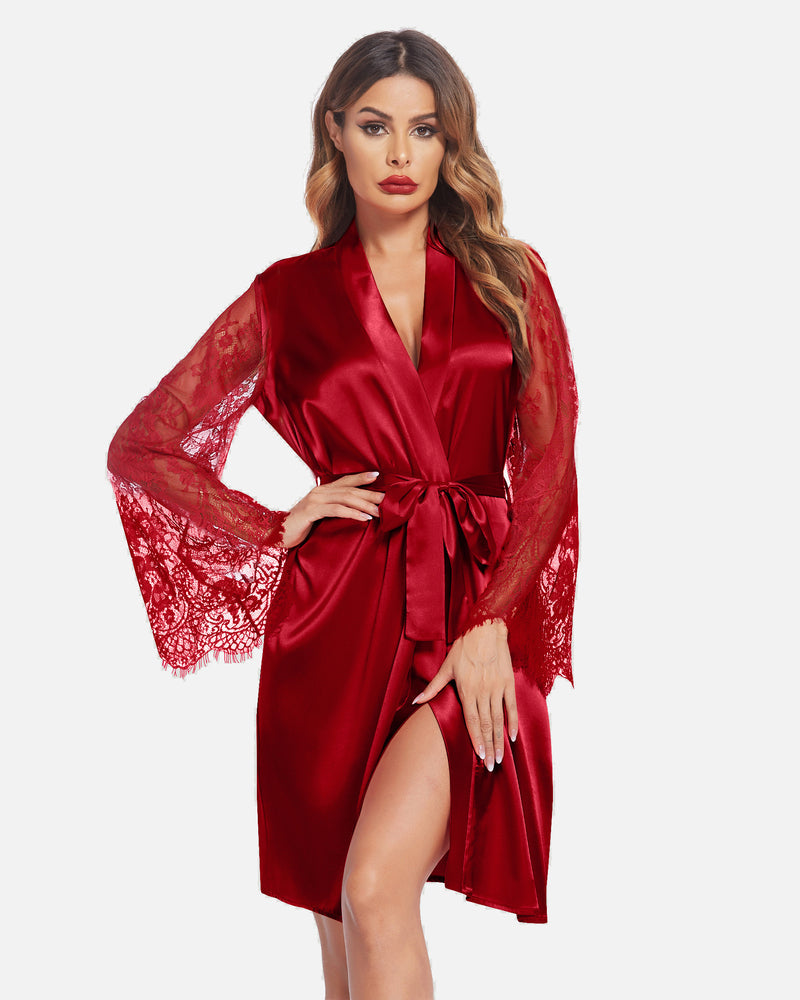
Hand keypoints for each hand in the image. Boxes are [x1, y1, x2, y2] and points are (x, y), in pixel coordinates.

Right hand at [280, 470, 384, 547]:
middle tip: (388, 499)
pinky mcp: (311, 512)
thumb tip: (354, 512)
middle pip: (350, 489)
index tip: (378, 476)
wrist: (275, 534)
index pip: (345, 481)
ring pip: (346, 498)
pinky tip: (364, 517)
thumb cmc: (299, 527)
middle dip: (370, 494)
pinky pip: (336, 510)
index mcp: (321, 491)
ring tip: (380, 511)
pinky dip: (352, 513)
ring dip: (365, 504)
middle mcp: (319, 492)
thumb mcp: (318, 516)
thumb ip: (332, 509)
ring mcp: (315, 500)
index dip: (361, 477)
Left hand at [412, 619, 517, 771]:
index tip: (479, 757)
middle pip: (486, 725)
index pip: (472, 721)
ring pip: (499, 719)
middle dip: (489, 747)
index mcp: (466, 690)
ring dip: (500, 739)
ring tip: (501, 757)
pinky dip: (513, 722)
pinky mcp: (508, 682)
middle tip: (492, 765)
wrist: (485, 628)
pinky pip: (511, 706)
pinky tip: (513, 736)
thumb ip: (433, 687)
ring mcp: (497, 688)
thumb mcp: (446, 667)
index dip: (476, 741)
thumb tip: (415, 701)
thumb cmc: (464, 647)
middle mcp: (483, 692)